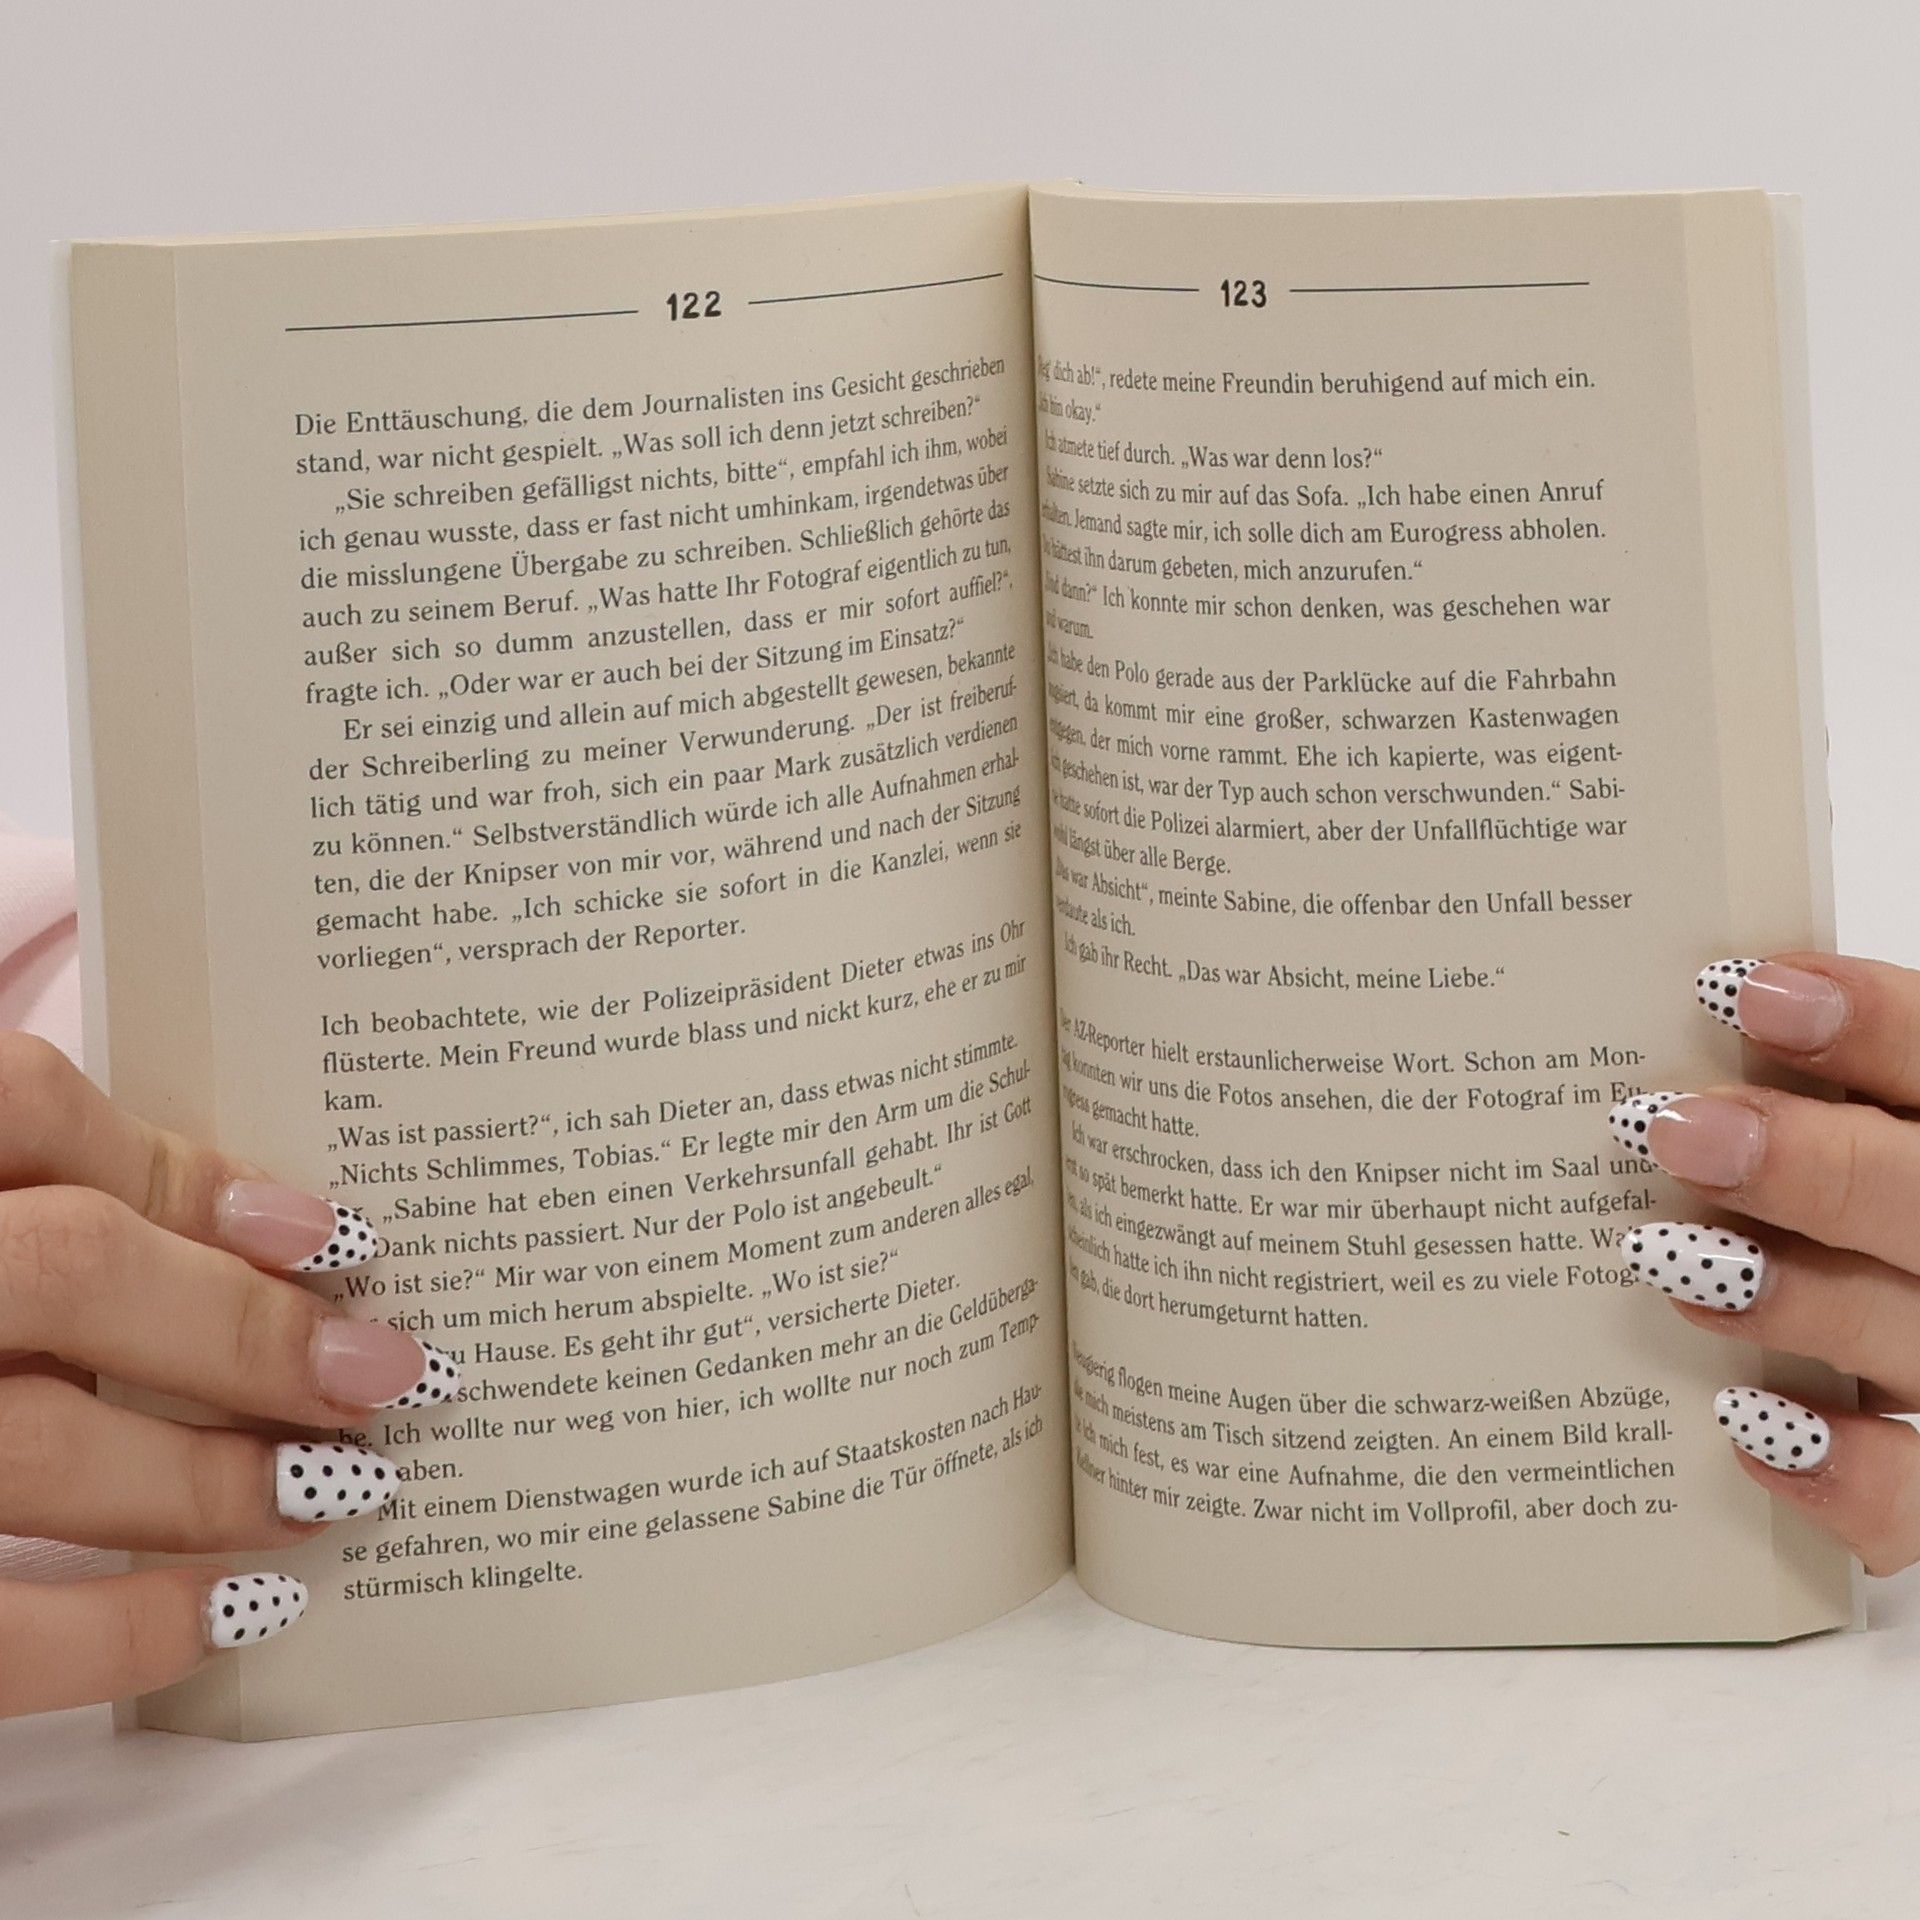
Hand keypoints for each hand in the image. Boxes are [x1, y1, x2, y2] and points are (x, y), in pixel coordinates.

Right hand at [0, 1032, 461, 1717]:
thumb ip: (26, 1170)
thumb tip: (252, 1217)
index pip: (25, 1107)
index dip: (192, 1175)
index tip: (335, 1236)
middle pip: (69, 1272)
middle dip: (244, 1331)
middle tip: (388, 1378)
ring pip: (37, 1449)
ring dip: (209, 1481)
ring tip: (338, 1496)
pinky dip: (119, 1630)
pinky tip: (235, 1616)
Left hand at [1611, 952, 1919, 1571]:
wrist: (1913, 1298)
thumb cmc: (1855, 1207)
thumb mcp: (1855, 1131)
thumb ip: (1806, 1098)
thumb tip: (1673, 1044)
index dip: (1872, 1024)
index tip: (1738, 989)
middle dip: (1815, 1167)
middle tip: (1677, 1133)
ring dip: (1804, 1300)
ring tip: (1674, 1263)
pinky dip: (1850, 1475)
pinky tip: (1749, 1427)